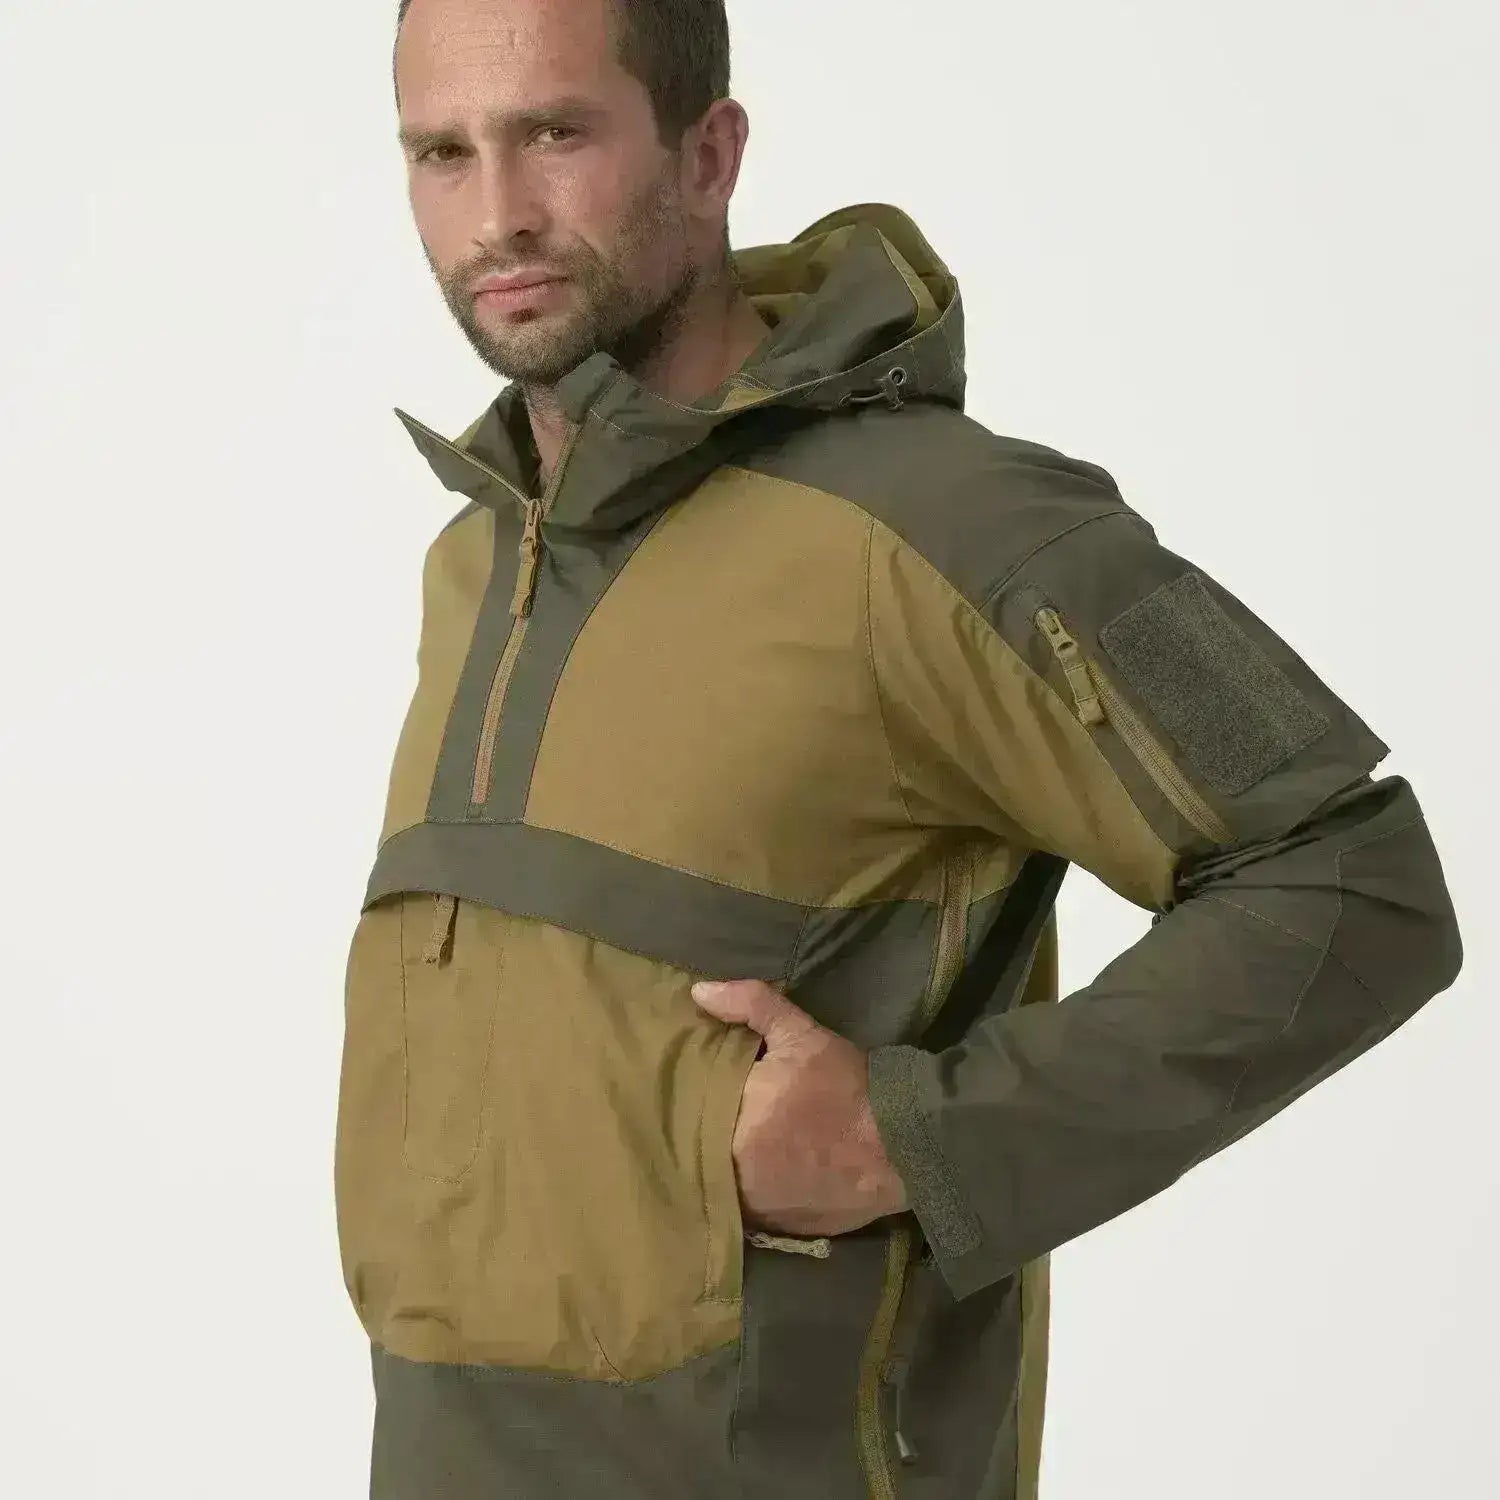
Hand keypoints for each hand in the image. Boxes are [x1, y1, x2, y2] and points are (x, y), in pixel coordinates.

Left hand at [690, 978, 909, 1237]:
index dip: (690, 1106)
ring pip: (724, 1190)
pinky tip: (759, 1180)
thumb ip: (749, 1006)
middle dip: (704, 1141)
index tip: (692, 1094)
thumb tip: (698, 991)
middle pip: (704, 1157)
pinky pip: (753, 1215)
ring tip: (729, 1153)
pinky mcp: (783, 1231)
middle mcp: (736, 1176)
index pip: (690, 1118)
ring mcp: (760, 1210)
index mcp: (732, 1127)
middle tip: (711, 1123)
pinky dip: (753, 1197)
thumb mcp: (801, 1035)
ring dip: (724, 1173)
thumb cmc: (846, 1086)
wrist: (903, 1145)